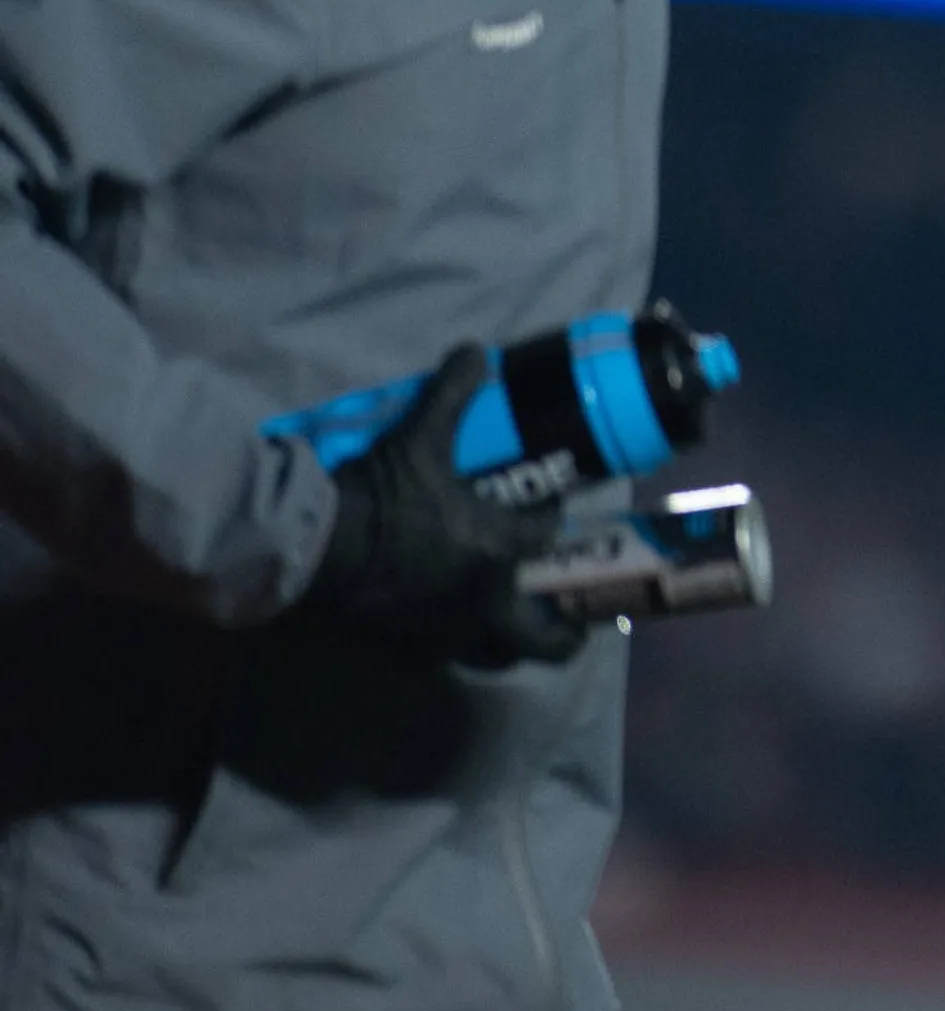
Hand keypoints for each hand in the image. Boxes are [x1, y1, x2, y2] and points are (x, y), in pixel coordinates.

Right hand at [292, 346, 585, 667]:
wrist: (311, 548)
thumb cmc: (378, 495)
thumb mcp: (419, 437)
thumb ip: (454, 394)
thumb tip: (476, 351)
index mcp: (502, 553)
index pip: (549, 540)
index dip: (551, 523)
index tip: (546, 510)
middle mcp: (488, 605)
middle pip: (549, 637)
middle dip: (566, 627)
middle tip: (567, 606)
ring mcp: (450, 637)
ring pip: (504, 654)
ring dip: (517, 639)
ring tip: (517, 619)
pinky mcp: (412, 652)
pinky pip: (453, 659)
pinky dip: (463, 646)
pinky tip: (455, 623)